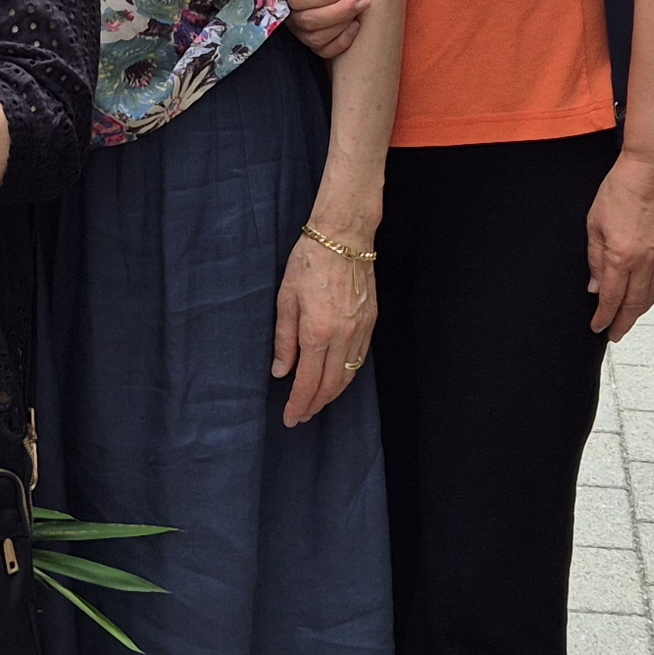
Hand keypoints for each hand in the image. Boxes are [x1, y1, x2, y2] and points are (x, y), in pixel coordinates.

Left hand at [270, 224, 376, 429]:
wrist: (344, 236)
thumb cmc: (309, 262)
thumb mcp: (286, 299)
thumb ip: (284, 339)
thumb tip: (281, 371)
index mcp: (317, 331)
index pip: (308, 381)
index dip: (298, 404)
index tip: (290, 418)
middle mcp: (343, 336)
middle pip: (330, 385)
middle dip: (314, 405)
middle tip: (301, 417)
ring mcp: (361, 330)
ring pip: (348, 376)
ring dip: (331, 394)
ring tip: (316, 403)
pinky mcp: (371, 322)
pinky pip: (359, 359)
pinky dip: (347, 376)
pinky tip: (336, 379)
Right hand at [279, 0, 367, 59]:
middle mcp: (288, 11)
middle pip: (308, 21)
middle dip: (339, 12)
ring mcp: (299, 28)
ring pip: (316, 38)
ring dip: (342, 26)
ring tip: (359, 8)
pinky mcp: (312, 39)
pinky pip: (324, 51)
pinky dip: (341, 42)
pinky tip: (355, 25)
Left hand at [586, 153, 653, 341]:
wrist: (652, 171)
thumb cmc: (621, 190)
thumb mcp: (594, 223)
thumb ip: (595, 258)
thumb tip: (595, 285)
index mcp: (621, 256)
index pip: (611, 298)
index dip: (604, 317)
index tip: (598, 327)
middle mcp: (645, 261)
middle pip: (634, 304)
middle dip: (623, 323)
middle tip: (614, 335)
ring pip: (652, 296)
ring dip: (639, 312)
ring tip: (628, 321)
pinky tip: (649, 299)